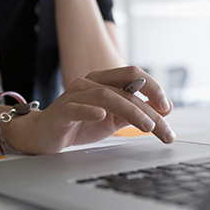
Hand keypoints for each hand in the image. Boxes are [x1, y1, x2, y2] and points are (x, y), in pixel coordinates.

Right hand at [4, 66, 174, 154]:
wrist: (43, 134)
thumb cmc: (78, 124)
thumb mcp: (112, 119)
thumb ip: (134, 112)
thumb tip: (165, 109)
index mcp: (103, 81)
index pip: (132, 75)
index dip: (153, 87)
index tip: (167, 107)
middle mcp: (89, 83)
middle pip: (125, 89)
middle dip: (149, 110)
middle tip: (164, 129)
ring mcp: (74, 95)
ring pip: (107, 97)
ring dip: (131, 111)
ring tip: (146, 126)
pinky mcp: (62, 111)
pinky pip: (77, 108)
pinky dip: (90, 111)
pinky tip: (102, 116)